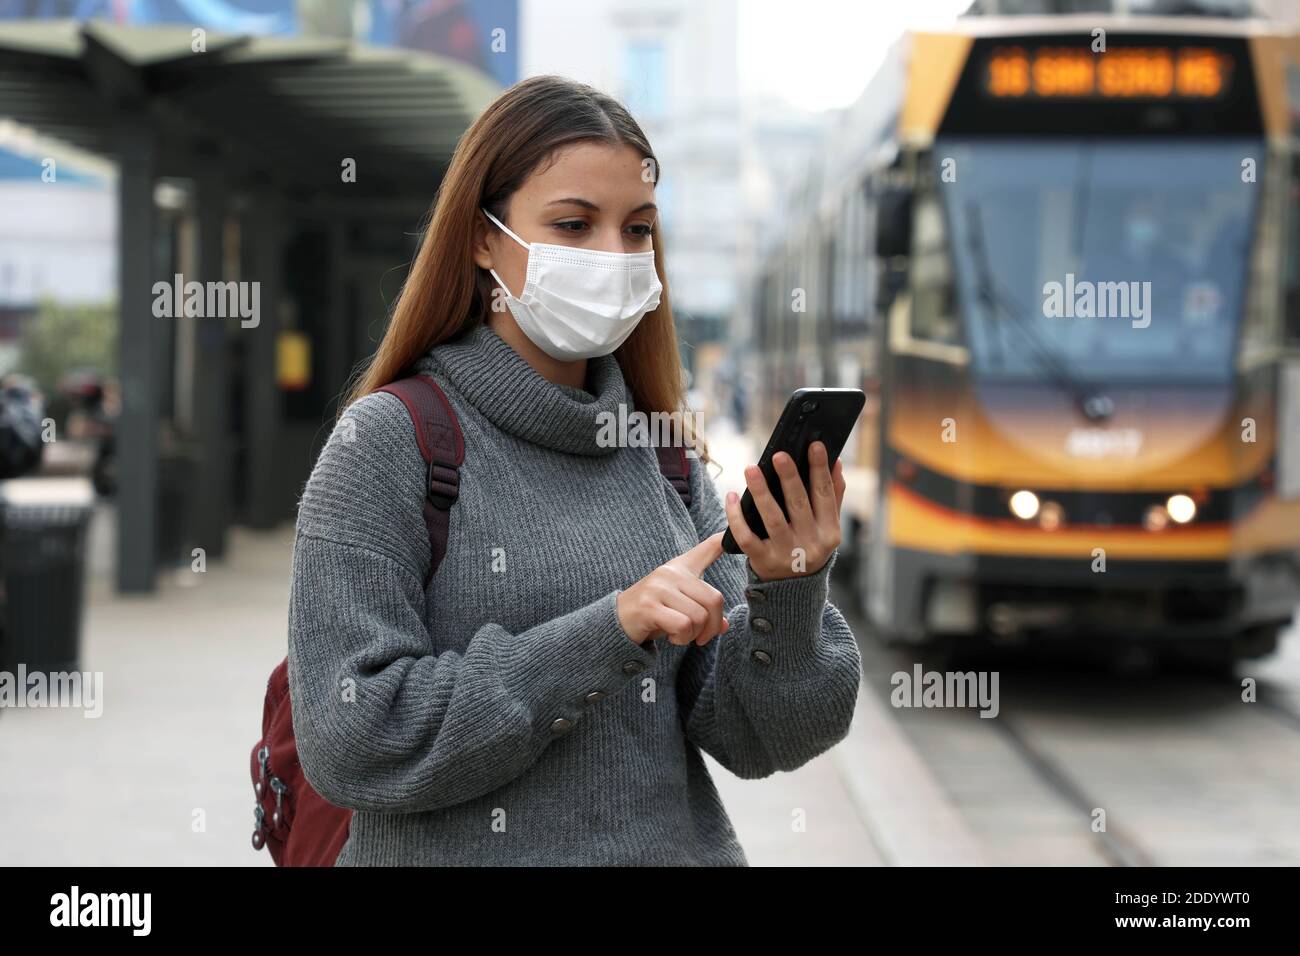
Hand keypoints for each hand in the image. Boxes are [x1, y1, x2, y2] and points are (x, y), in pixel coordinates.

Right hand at [616, 533, 730, 646]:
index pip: (708, 549)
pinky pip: (683, 625)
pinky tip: (672, 637)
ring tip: (681, 635)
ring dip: (693, 635)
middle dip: (712, 627)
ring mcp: (659, 588)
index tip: (735, 532)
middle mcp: (671, 572)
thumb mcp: (680, 603)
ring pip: (699, 616)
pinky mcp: (649, 606)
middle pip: (714, 600)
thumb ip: (704, 611)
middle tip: (700, 637)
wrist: (617, 620)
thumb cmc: (654, 611)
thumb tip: (724, 626)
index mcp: (681, 568)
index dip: (725, 540)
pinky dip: (682, 638)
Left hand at [724, 441, 845, 580]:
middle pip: (798, 505)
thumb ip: (833, 496)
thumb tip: (837, 462)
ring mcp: (785, 554)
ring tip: (751, 469)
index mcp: (830, 532)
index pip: (825, 496)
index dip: (820, 469)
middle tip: (779, 454)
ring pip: (772, 519)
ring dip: (761, 492)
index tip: (814, 445)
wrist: (793, 589)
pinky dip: (737, 517)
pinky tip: (732, 497)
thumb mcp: (827, 527)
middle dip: (789, 478)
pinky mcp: (762, 561)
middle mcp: (810, 544)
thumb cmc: (810, 546)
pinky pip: (746, 537)